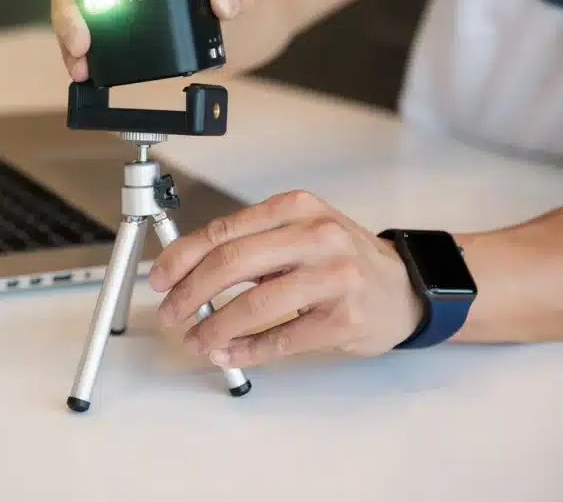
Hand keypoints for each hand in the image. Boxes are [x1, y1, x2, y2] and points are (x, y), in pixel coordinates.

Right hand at [50, 0, 253, 80]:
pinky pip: (77, 28)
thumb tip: (222, 1)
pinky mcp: (98, 15)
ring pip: (69, 2)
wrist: (207, 9)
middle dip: (70, 7)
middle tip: (81, 42)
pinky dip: (74, 52)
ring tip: (80, 66)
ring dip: (67, 34)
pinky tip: (82, 72)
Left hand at [147, 190, 424, 367]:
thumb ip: (251, 244)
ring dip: (214, 328)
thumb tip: (187, 271)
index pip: (224, 230)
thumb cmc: (341, 259)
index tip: (160, 278)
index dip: (182, 257)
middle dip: (189, 292)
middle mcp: (316, 237)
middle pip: (232, 263)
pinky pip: (281, 339)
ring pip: (253, 305)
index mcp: (296, 208)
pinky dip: (246, 351)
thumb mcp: (299, 232)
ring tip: (197, 340)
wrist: (403, 286)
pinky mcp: (344, 319)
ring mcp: (333, 278)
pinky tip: (228, 354)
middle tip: (171, 313)